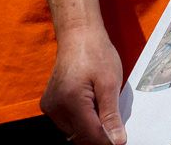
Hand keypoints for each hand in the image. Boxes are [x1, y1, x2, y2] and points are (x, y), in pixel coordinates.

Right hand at [42, 23, 126, 144]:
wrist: (78, 35)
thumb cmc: (96, 53)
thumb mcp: (110, 83)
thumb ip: (111, 115)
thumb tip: (117, 140)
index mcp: (70, 101)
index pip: (90, 135)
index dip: (108, 140)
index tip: (121, 139)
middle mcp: (55, 107)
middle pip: (80, 136)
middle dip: (99, 133)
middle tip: (115, 122)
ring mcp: (50, 107)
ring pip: (73, 132)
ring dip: (90, 127)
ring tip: (102, 106)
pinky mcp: (49, 104)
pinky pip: (67, 122)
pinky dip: (81, 120)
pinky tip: (92, 104)